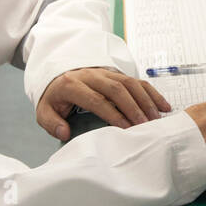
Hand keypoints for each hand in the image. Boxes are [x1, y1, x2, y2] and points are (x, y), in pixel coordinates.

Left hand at [38, 67, 171, 140]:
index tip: (125, 128)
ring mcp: (106, 73)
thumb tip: (64, 132)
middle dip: (132, 107)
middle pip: (116, 89)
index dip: (112, 113)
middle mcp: (91, 75)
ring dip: (144, 100)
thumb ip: (51, 123)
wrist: (58, 76)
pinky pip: (137, 81)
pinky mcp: (116, 74)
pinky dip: (151, 93)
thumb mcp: (43, 111)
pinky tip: (162, 105)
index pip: (95, 99)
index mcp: (71, 84)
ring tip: (155, 118)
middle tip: (144, 125)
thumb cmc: (55, 98)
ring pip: (129, 83)